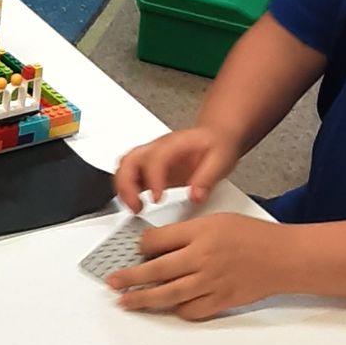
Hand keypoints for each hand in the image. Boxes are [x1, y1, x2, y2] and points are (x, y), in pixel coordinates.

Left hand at [105, 211, 286, 319]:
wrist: (283, 257)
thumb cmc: (252, 236)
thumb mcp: (216, 221)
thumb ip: (186, 233)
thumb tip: (156, 246)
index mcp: (200, 234)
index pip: (157, 241)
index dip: (140, 247)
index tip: (134, 251)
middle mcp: (203, 259)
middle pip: (155, 271)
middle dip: (129, 278)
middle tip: (113, 282)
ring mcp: (212, 283)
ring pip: (168, 295)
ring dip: (143, 299)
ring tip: (127, 301)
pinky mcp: (221, 301)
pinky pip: (191, 310)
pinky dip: (176, 310)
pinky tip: (167, 306)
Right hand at [112, 125, 237, 213]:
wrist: (214, 137)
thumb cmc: (216, 145)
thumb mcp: (221, 161)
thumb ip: (207, 179)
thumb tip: (195, 196)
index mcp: (174, 144)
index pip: (155, 159)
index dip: (153, 179)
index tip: (157, 199)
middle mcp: (157, 148)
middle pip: (129, 161)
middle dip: (127, 186)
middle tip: (137, 207)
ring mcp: (150, 157)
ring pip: (124, 167)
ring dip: (124, 189)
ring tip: (136, 208)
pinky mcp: (149, 168)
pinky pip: (129, 176)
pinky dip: (127, 191)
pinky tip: (137, 204)